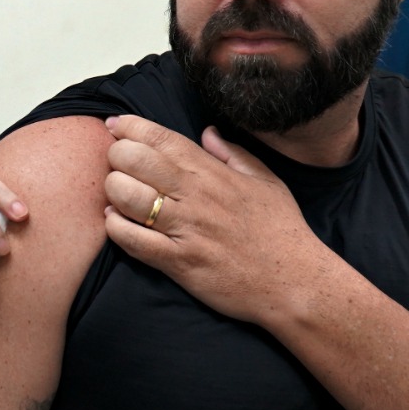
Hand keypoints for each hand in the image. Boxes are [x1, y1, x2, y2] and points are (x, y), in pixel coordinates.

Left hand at [100, 116, 333, 325]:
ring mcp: (186, 229)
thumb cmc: (282, 232)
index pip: (160, 137)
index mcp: (213, 172)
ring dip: (112, 191)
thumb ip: (233, 154)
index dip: (129, 126)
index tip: (115, 126)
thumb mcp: (266, 182)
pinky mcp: (179, 263)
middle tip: (117, 165)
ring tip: (117, 195)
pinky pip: (133, 241)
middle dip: (115, 156)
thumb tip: (207, 132)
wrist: (295, 283)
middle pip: (134, 160)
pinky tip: (116, 222)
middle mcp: (196, 196)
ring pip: (127, 197)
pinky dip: (116, 228)